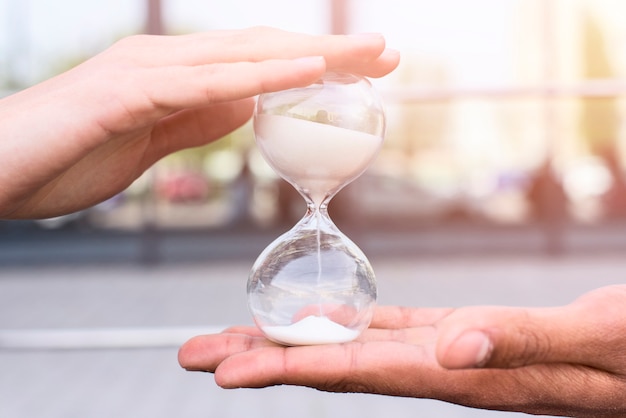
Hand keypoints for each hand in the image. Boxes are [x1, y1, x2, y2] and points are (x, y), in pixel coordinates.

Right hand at [0, 27, 398, 217]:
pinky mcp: (127, 96)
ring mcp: (146, 72)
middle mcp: (166, 60)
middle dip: (329, 49)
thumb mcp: (152, 138)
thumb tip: (244, 107)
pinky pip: (206, 84)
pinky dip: (261, 77)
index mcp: (174, 73)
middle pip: (262, 46)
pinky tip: (304, 72)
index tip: (362, 68)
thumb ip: (194, 119)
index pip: (257, 60)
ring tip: (365, 54)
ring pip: (243, 55)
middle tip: (387, 51)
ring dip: (309, 54)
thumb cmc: (70, 152)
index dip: (312, 61)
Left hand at [178, 285, 625, 416]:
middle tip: (193, 355)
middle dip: (261, 360)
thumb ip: (519, 340)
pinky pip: (383, 331)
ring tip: (232, 339)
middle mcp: (433, 369)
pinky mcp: (450, 336)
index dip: (288, 370)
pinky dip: (342, 325)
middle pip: (330, 367)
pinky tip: (317, 318)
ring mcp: (438, 353)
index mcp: (455, 374)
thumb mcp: (587, 340)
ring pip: (347, 348)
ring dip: (288, 342)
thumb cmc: (623, 355)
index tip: (226, 371)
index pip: (355, 374)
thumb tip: (452, 346)